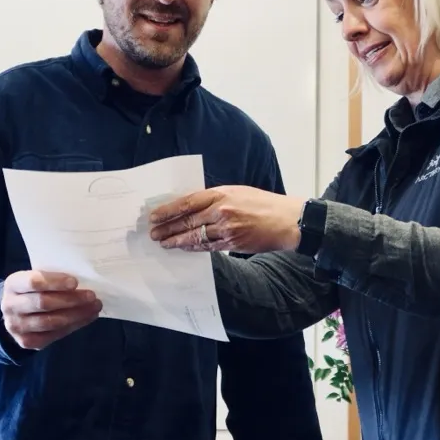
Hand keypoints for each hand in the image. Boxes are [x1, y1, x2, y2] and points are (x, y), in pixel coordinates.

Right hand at [0, 270, 100, 350]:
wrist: (16, 312)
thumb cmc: (34, 290)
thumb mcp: (36, 278)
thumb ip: (53, 277)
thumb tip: (85, 278)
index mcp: (13, 284)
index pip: (33, 282)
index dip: (55, 282)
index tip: (75, 282)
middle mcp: (10, 306)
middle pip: (43, 303)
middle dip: (71, 300)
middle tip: (92, 296)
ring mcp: (17, 326)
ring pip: (51, 321)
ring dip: (77, 314)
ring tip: (94, 307)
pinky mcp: (27, 341)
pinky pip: (54, 335)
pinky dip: (74, 325)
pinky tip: (87, 317)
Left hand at [148, 186, 302, 253]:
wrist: (287, 220)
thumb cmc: (263, 203)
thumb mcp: (237, 192)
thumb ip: (215, 198)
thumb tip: (192, 206)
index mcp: (221, 194)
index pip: (186, 202)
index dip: (167, 210)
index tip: (153, 216)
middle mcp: (221, 211)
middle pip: (186, 221)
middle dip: (167, 228)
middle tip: (153, 234)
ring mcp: (227, 229)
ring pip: (194, 236)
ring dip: (177, 241)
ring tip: (164, 243)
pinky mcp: (233, 243)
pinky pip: (207, 247)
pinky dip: (194, 248)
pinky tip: (184, 248)